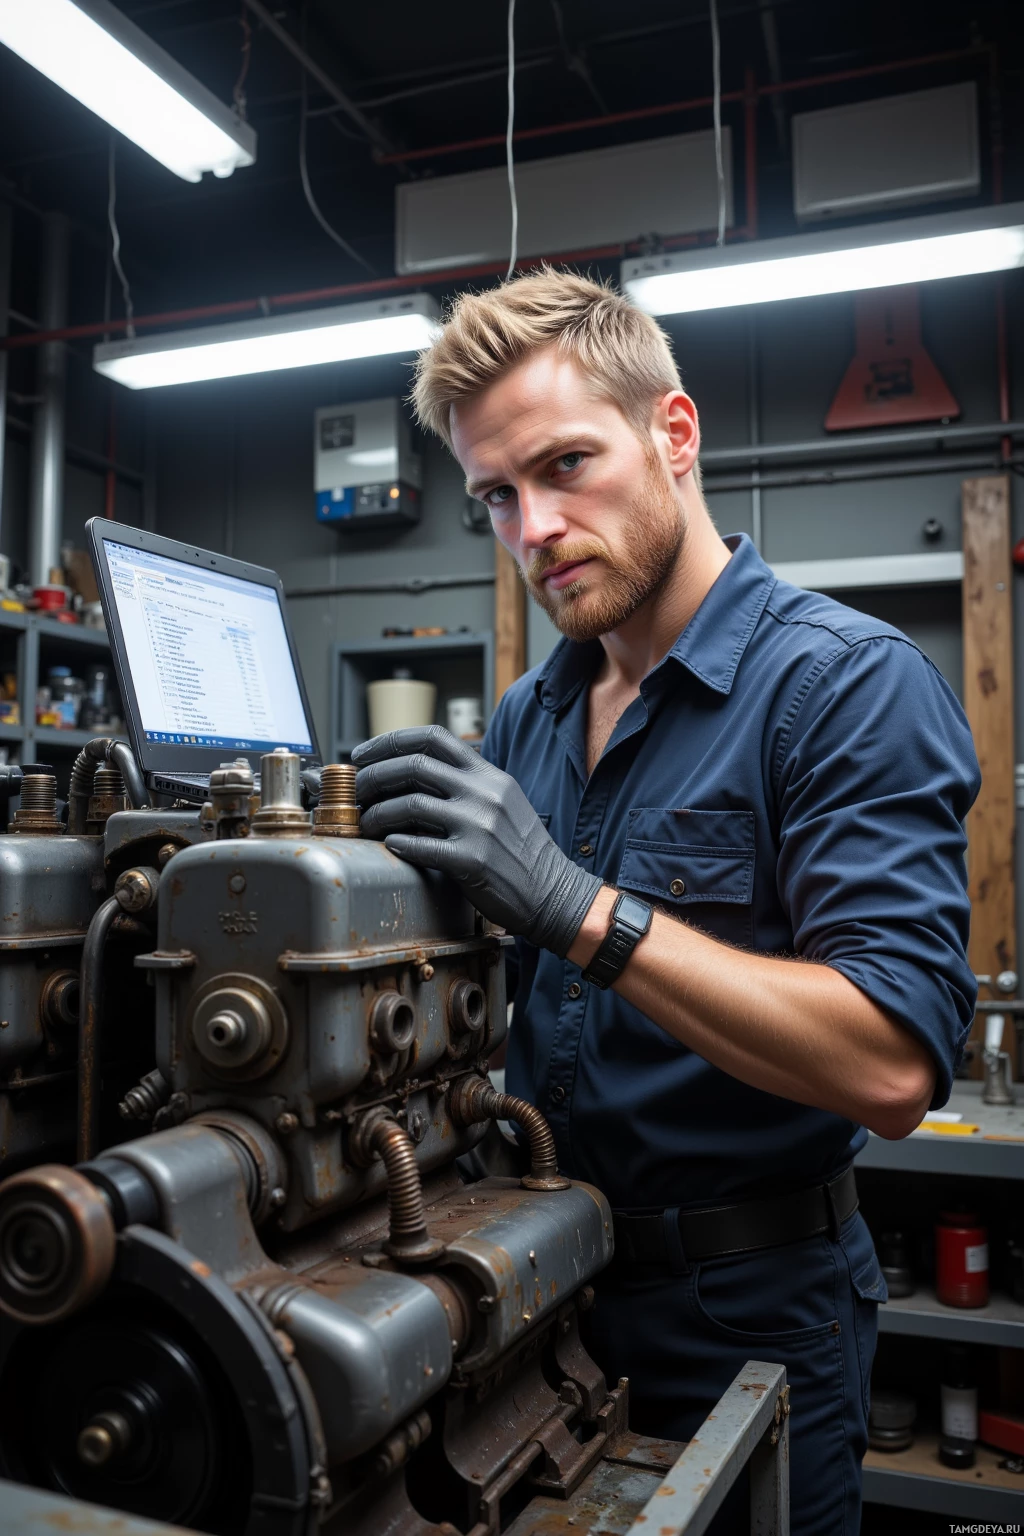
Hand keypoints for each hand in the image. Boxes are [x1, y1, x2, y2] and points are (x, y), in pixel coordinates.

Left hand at [352, 726, 601, 955]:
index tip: (364, 756)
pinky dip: (396, 844)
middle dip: (373, 776)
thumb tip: (415, 775)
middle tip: (356, 791)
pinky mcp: (472, 861)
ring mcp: (478, 826)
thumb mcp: (503, 802)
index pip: (433, 738)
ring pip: (409, 805)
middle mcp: (484, 794)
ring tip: (366, 823)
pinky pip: (419, 846)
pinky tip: (389, 845)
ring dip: (377, 813)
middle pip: (413, 766)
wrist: (554, 893)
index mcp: (489, 775)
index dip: (390, 742)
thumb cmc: (523, 852)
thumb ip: (467, 785)